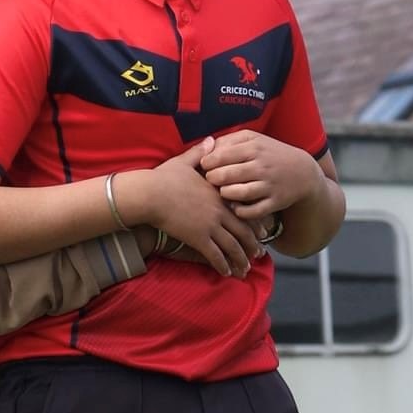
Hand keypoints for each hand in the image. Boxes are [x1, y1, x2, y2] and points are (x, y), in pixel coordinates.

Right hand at [114, 146, 263, 277]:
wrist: (150, 194)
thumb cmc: (164, 177)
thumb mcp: (185, 161)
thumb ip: (201, 153)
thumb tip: (211, 140)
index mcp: (218, 194)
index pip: (243, 211)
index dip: (254, 224)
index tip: (262, 233)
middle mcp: (218, 211)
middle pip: (242, 232)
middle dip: (252, 246)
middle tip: (259, 255)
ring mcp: (209, 226)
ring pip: (232, 247)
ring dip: (240, 260)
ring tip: (245, 270)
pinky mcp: (197, 238)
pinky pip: (215, 255)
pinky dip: (222, 265)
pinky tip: (226, 273)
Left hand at [199, 131, 322, 222]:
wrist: (302, 172)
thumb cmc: (269, 154)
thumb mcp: (253, 139)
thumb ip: (228, 140)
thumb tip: (205, 147)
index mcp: (254, 147)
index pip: (221, 155)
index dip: (207, 163)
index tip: (204, 166)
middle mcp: (261, 166)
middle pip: (226, 175)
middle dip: (212, 179)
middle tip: (210, 180)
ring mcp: (269, 185)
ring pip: (238, 193)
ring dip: (224, 194)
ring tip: (222, 191)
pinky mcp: (275, 202)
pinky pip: (252, 211)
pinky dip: (240, 211)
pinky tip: (235, 206)